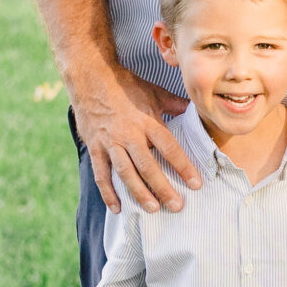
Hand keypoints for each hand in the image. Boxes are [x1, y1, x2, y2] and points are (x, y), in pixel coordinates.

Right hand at [72, 68, 196, 213]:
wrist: (90, 78)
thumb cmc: (125, 85)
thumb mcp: (154, 92)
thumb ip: (174, 105)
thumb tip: (196, 110)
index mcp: (147, 121)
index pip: (169, 148)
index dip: (183, 166)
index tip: (196, 183)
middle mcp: (129, 134)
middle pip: (148, 166)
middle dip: (163, 187)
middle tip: (177, 205)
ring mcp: (110, 143)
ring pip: (126, 173)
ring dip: (139, 193)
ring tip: (153, 209)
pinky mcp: (95, 148)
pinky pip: (101, 174)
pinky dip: (108, 192)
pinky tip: (117, 208)